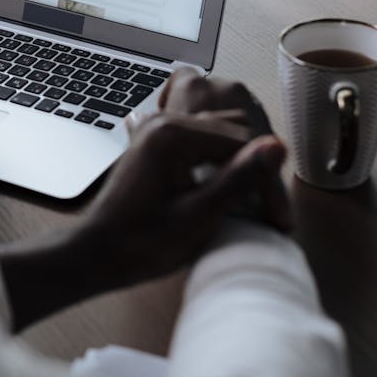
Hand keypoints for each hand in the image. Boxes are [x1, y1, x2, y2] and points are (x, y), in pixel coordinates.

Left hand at [0, 69, 289, 330]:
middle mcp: (164, 121)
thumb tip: (276, 145)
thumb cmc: (141, 244)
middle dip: (255, 169)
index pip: (242, 142)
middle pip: (233, 131)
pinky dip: (219, 164)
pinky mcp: (156, 142)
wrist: (97, 255)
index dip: (266, 181)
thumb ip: (239, 179)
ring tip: (252, 206)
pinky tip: (224, 194)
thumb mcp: (198, 217)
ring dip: (238, 165)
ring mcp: (157, 129)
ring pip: (220, 135)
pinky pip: (201, 142)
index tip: (279, 219)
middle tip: (270, 215)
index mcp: (172, 133)